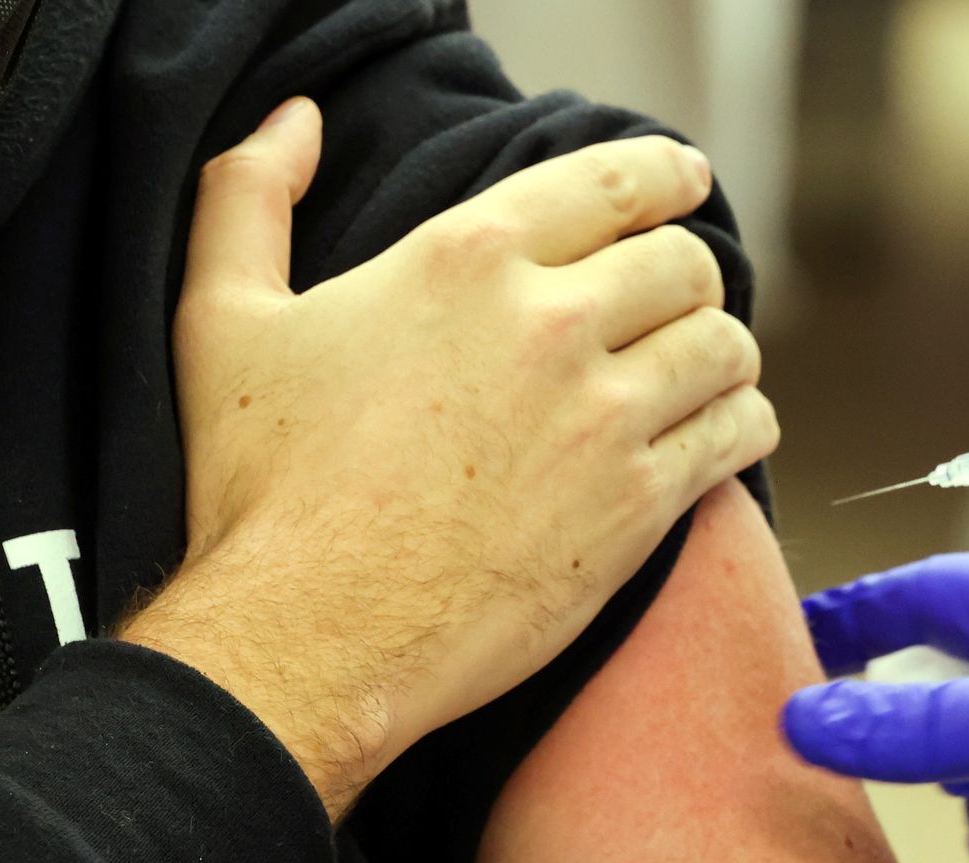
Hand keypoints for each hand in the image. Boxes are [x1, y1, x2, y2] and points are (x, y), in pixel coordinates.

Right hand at [124, 99, 777, 814]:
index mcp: (466, 256)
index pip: (612, 183)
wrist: (310, 634)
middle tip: (678, 301)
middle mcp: (551, 323)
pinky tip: (727, 431)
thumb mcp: (224, 319)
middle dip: (687, 275)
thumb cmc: (263, 485)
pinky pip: (737, 435)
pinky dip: (744, 423)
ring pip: (723, 346)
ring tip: (709, 369)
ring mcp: (604, 416)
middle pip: (683, 263)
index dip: (665, 175)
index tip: (688, 180)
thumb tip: (297, 121)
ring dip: (723, 351)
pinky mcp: (638, 505)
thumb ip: (250, 197)